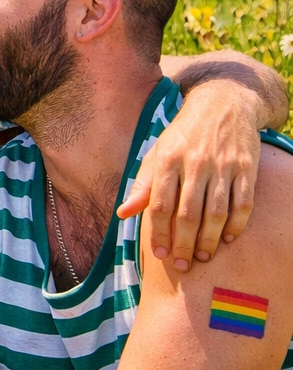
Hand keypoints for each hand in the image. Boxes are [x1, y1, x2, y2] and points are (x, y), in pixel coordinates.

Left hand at [119, 81, 259, 271]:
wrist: (224, 103)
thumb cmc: (183, 135)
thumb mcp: (157, 153)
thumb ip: (142, 185)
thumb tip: (122, 214)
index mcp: (168, 160)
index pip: (160, 205)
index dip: (158, 233)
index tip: (159, 255)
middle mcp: (196, 163)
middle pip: (189, 213)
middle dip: (184, 244)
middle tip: (183, 265)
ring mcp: (224, 165)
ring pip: (217, 212)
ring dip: (210, 239)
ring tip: (203, 257)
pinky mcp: (247, 168)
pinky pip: (243, 202)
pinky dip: (237, 224)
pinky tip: (227, 239)